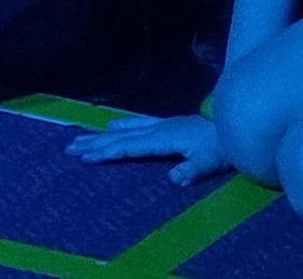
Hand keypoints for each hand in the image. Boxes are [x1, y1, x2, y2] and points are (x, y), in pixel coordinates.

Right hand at [66, 113, 229, 185]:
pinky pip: (135, 124)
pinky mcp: (166, 124)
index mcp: (163, 139)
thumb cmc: (222, 147)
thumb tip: (173, 180)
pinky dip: (120, 125)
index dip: (106, 152)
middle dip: (94, 142)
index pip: (128, 147)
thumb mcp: (211, 162)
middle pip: (119, 136)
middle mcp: (156, 129)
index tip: (84, 156)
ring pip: (124, 129)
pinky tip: (112, 125)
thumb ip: (192, 170)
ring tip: (82, 136)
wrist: (233, 126)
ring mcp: (160, 124)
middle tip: (69, 146)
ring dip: (102, 134)